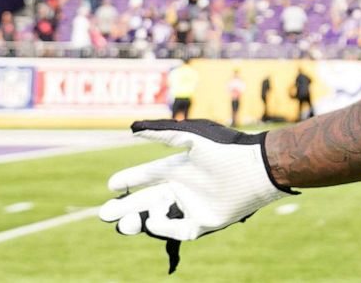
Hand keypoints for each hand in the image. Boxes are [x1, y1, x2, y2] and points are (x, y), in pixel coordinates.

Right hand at [98, 119, 295, 265]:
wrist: (255, 169)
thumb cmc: (225, 150)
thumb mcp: (191, 137)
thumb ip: (163, 134)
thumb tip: (132, 129)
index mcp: (177, 169)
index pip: (147, 176)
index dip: (129, 180)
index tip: (112, 184)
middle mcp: (183, 188)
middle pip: (147, 201)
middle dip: (125, 208)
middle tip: (105, 213)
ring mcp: (192, 206)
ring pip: (157, 218)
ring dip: (138, 221)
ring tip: (121, 223)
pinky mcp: (204, 223)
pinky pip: (179, 231)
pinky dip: (165, 228)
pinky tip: (155, 219)